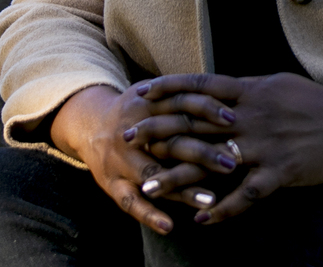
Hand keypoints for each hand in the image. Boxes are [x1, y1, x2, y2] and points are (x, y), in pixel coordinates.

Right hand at [49, 83, 239, 233]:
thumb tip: (226, 96)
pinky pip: (130, 201)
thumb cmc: (136, 112)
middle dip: (203, 153)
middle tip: (232, 163)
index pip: (180, 104)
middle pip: (170, 141)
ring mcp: (119, 159)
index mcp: (145, 105)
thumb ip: (181, 96)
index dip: (206, 109)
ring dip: (182, 189)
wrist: (89, 126)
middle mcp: (132, 131)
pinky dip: (149, 214)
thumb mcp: (153, 96)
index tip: (234, 119)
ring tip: (211, 200)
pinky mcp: (111, 183)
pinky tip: (169, 226)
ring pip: (153, 173)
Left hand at [124, 72, 322, 224]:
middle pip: (195, 122)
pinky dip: (224, 209)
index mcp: (249, 91)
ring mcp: (264, 145)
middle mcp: (250, 116)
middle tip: (127, 138)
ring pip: (212, 161)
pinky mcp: (281, 171)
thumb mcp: (276, 84)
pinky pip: (247, 194)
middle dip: (158, 131)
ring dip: (177, 176)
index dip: (168, 88)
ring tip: (148, 188)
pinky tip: (202, 221)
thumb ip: (244, 89)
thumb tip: (218, 87)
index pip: (200, 86)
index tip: (140, 93)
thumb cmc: (313, 101)